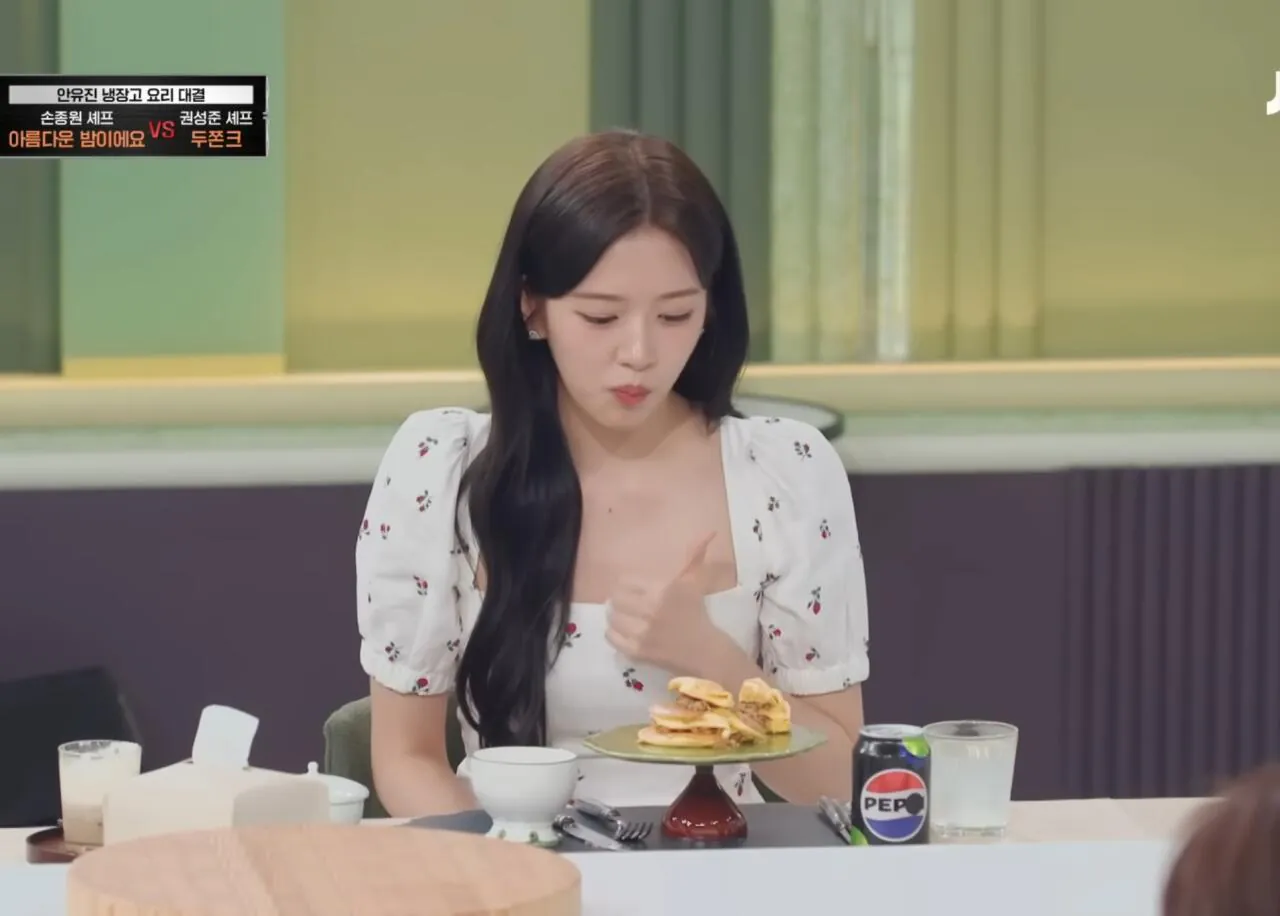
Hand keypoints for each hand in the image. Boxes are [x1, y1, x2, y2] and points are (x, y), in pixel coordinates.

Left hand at [605, 532, 718, 673]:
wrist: (704, 651)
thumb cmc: (697, 614)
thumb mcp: (695, 582)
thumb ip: (694, 556)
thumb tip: (708, 532)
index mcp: (663, 589)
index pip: (625, 581)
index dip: (627, 585)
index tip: (632, 589)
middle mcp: (650, 610)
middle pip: (616, 599)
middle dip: (619, 600)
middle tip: (626, 604)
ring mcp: (642, 632)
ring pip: (612, 618)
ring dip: (615, 616)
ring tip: (625, 617)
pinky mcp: (637, 651)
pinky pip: (611, 637)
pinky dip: (613, 634)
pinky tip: (623, 632)